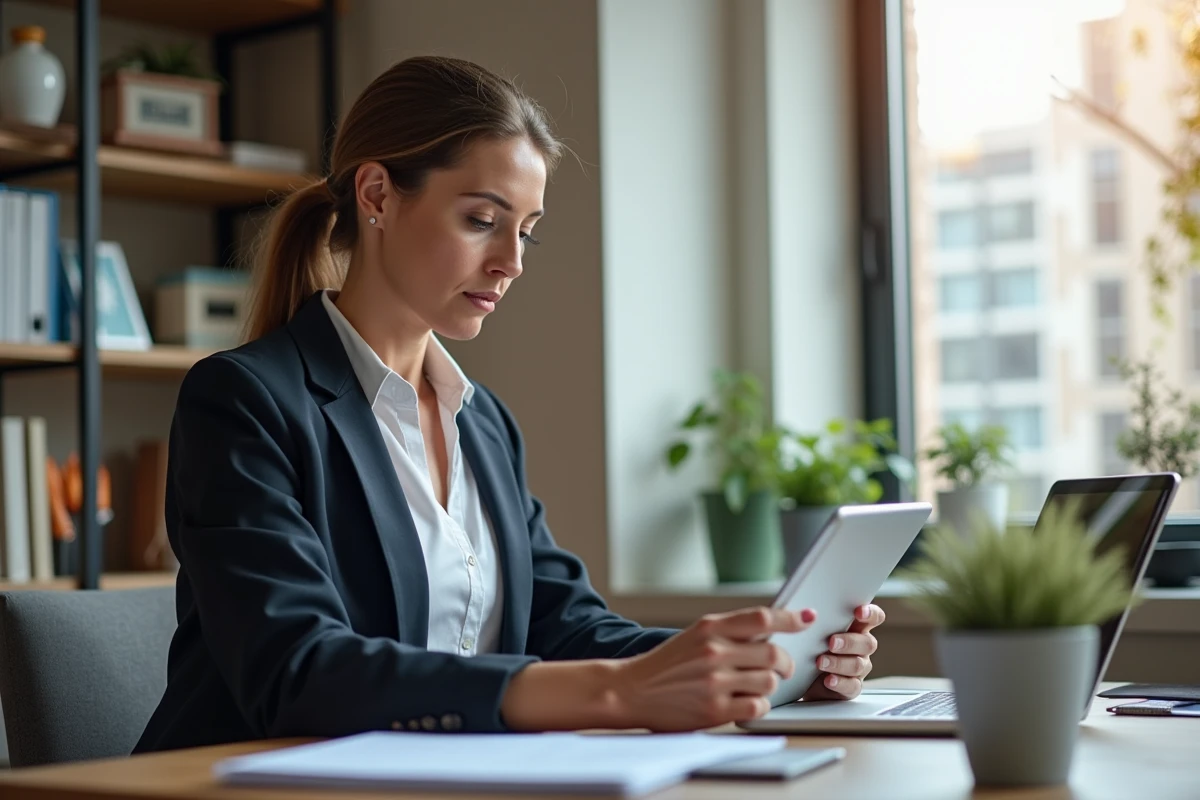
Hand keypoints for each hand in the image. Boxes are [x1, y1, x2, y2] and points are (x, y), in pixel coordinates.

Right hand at [610, 606, 815, 730]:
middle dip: (784, 662)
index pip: (761, 617)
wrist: (630, 690)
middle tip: (781, 667)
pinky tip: (747, 702)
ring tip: (756, 686)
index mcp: (710, 628)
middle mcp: (714, 652)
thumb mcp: (695, 635)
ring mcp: (715, 682)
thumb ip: (730, 631)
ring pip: (769, 681)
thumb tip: (772, 630)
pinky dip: (759, 706)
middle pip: (773, 653)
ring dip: (770, 685)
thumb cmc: (667, 664)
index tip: (807, 618)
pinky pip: (757, 707)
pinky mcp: (714, 710)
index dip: (790, 618)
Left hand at [802, 604, 884, 700]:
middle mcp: (861, 647)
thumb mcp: (811, 630)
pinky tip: (828, 680)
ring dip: (839, 662)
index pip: (873, 617)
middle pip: (868, 643)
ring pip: (858, 664)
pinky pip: (852, 686)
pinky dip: (840, 682)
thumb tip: (807, 611)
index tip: (858, 612)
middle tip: (831, 642)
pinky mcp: (851, 687)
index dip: (870, 613)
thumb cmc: (808, 647)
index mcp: (855, 628)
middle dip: (849, 642)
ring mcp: (858, 668)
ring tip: (821, 662)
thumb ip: (816, 620)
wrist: (800, 677)